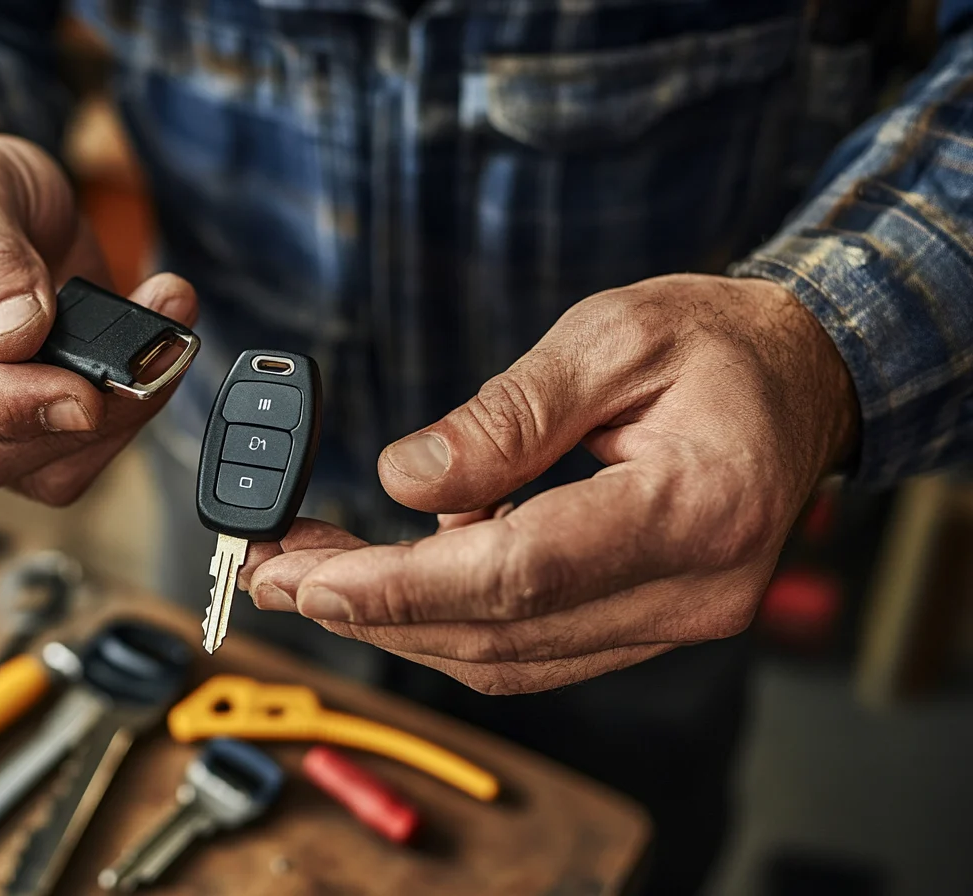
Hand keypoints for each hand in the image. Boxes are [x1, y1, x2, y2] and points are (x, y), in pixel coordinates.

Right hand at [0, 133, 196, 503]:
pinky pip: (72, 459)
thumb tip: (16, 337)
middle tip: (149, 356)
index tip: (79, 393)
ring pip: (33, 473)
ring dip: (116, 422)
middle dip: (71, 420)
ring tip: (164, 343)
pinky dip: (128, 419)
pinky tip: (153, 359)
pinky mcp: (14, 436)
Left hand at [243, 275, 857, 693]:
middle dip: (373, 609)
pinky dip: (453, 621)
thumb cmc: (716, 344)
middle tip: (275, 573)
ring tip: (310, 574)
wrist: (801, 379)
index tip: (306, 574)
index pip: (520, 574)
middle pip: (501, 632)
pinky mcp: (651, 623)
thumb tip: (404, 481)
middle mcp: (691, 591)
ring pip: (509, 657)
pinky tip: (395, 577)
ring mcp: (676, 621)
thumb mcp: (609, 339)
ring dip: (400, 624)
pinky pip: (534, 648)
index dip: (400, 584)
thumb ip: (506, 418)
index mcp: (692, 508)